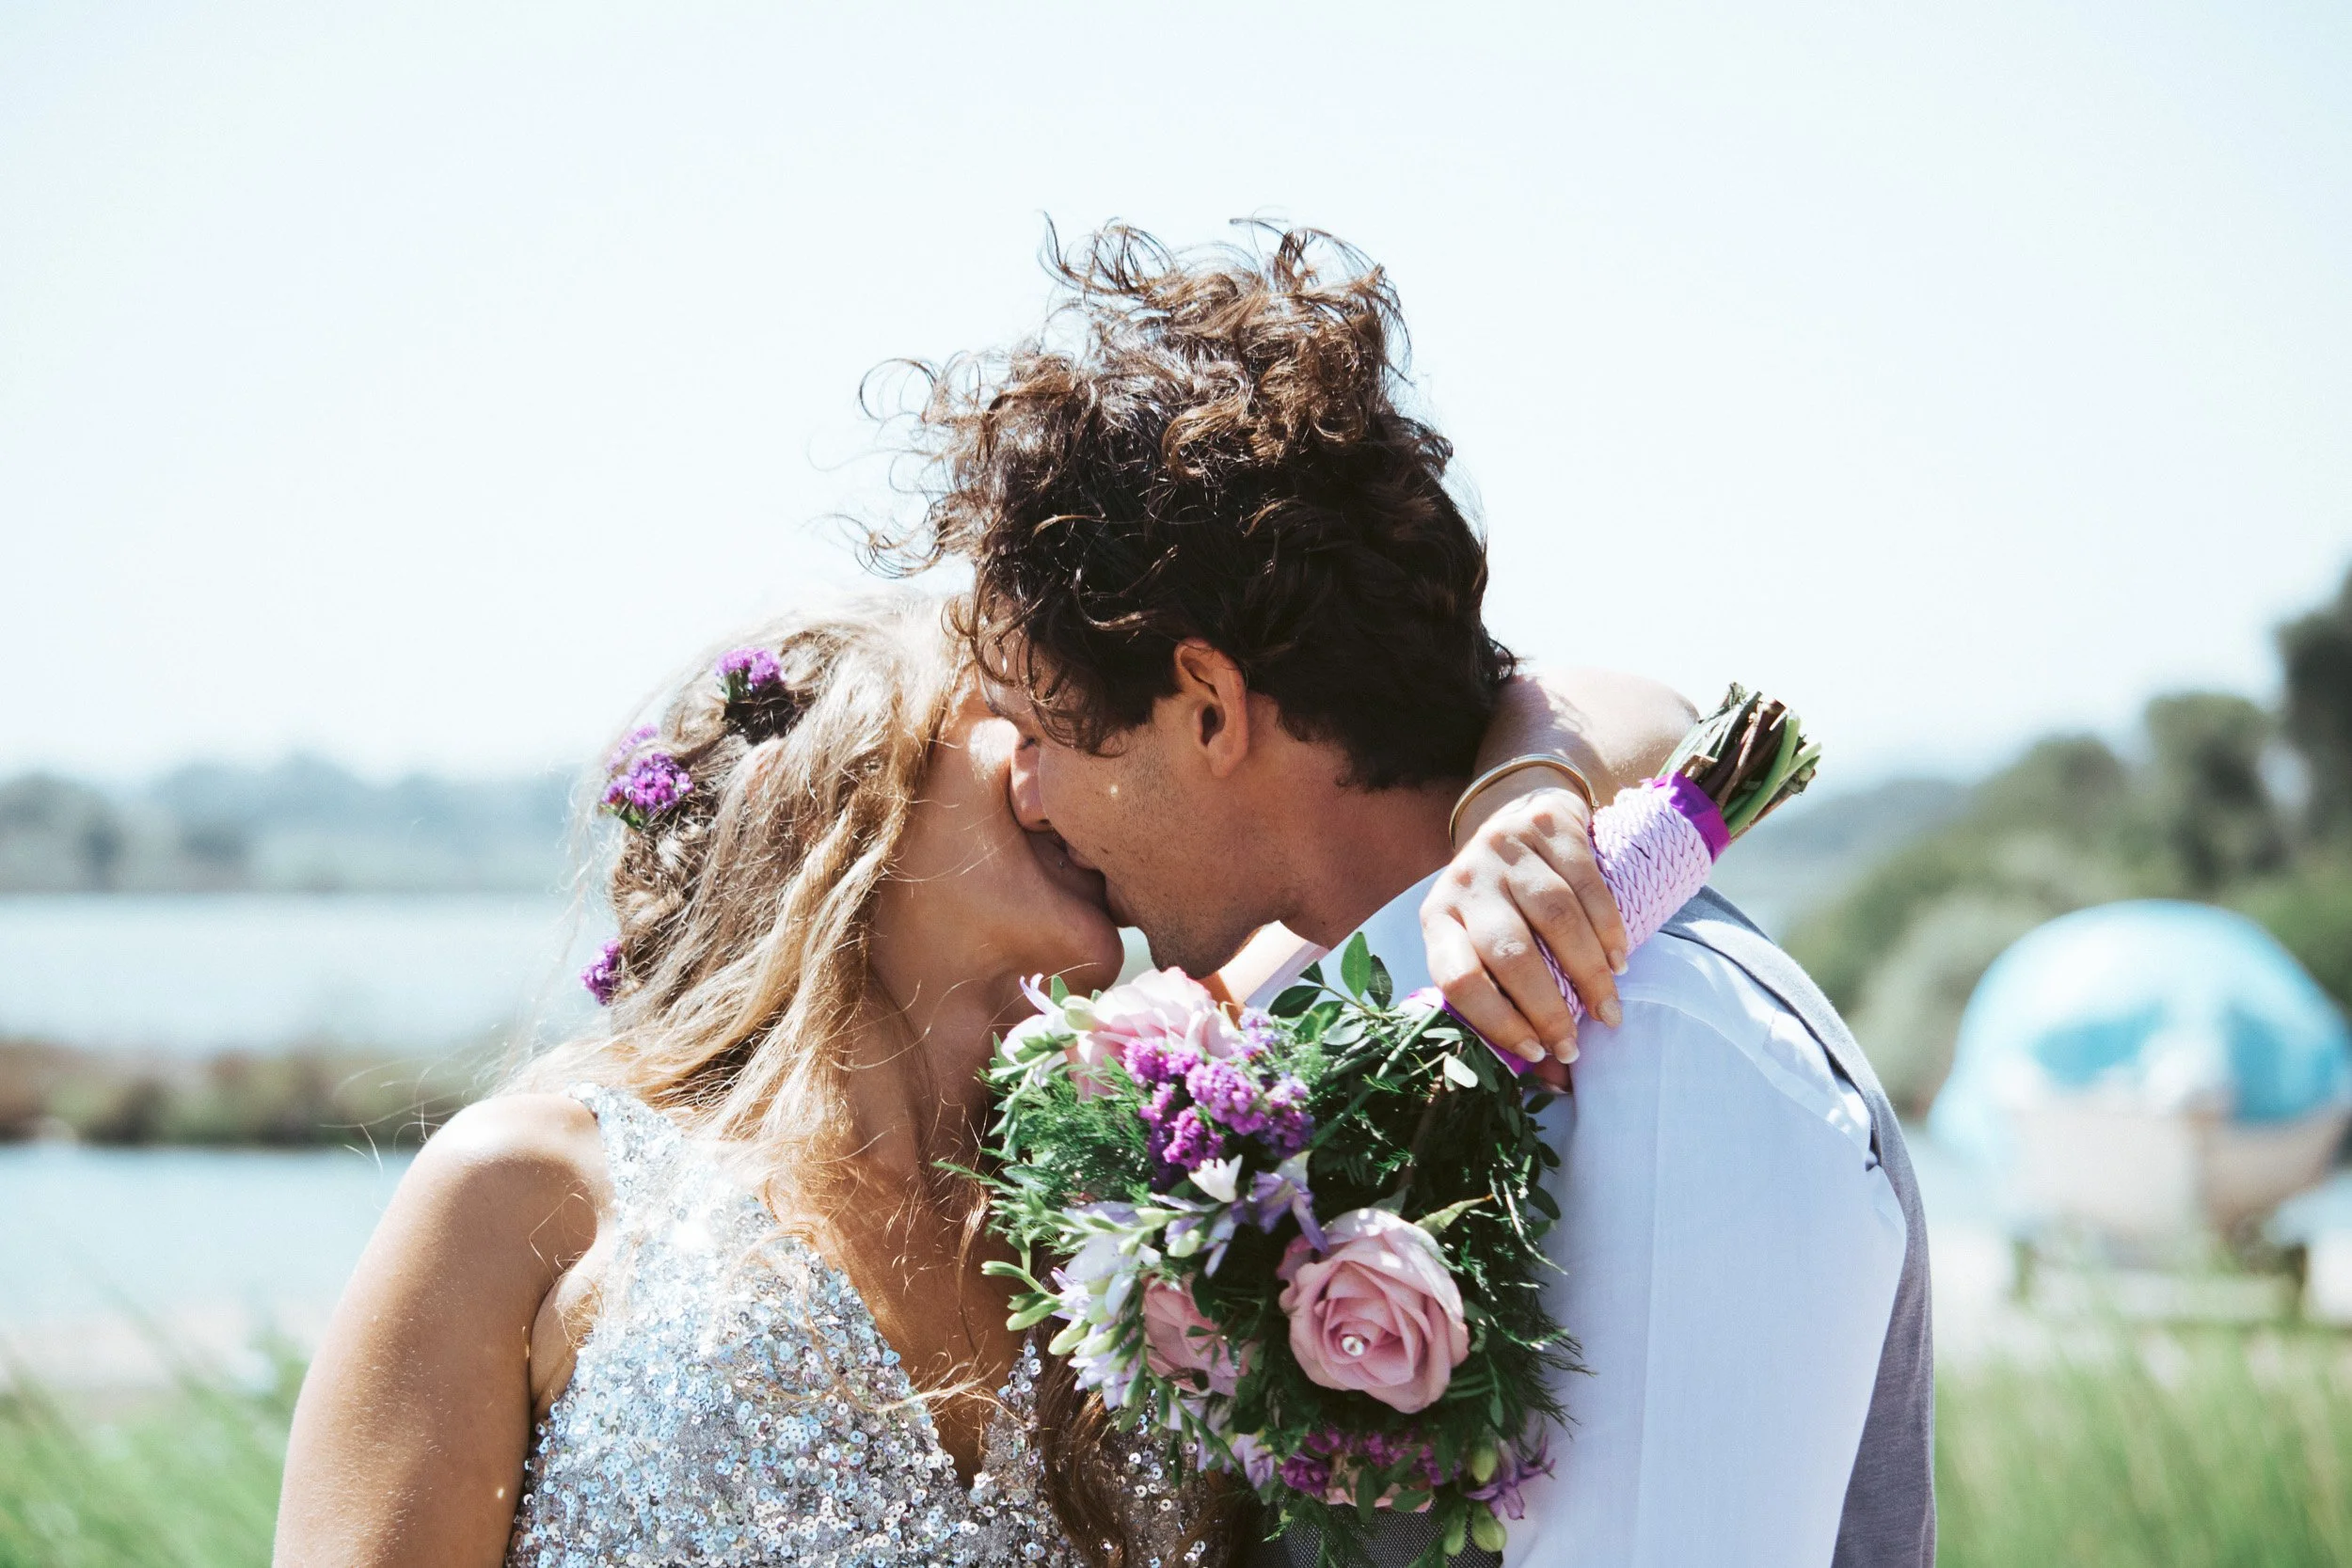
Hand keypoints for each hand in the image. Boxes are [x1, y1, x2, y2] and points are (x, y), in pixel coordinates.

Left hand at [1418, 772, 1626, 1065]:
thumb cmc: (1502, 900)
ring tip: (1608, 1010)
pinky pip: (1586, 882)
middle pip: (1509, 951)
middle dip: (1546, 1008)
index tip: (1535, 1052)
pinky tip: (1618, 961)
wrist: (1516, 813)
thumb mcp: (1486, 942)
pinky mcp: (1545, 824)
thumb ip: (1510, 1000)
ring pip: (1554, 917)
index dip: (1495, 1022)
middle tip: (1574, 1045)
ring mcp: (1505, 848)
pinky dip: (1608, 929)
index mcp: (1438, 919)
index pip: (1457, 977)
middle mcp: (1466, 882)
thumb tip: (1555, 1079)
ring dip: (1587, 972)